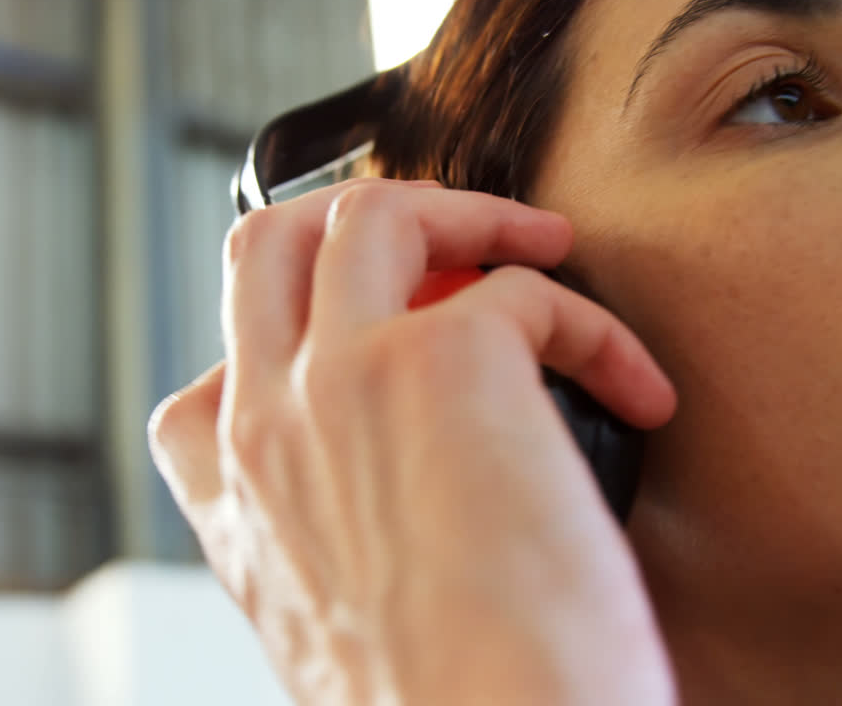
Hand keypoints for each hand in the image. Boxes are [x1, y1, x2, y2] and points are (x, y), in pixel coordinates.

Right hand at [148, 179, 678, 705]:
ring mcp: (341, 380)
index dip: (282, 346)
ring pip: (371, 215)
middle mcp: (268, 426)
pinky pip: (524, 286)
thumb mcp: (339, 627)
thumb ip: (334, 536)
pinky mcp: (446, 362)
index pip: (205, 387)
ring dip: (468, 214)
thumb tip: (404, 484)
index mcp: (236, 505)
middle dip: (361, 222)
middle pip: (270, 247)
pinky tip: (636, 387)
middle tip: (452, 245)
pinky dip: (593, 326)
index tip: (362, 350)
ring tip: (542, 244)